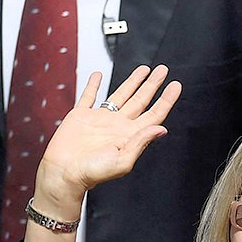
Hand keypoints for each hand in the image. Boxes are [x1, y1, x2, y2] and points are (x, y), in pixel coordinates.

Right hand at [34, 65, 181, 208]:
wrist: (65, 172)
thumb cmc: (93, 172)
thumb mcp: (123, 160)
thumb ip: (141, 141)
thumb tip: (162, 129)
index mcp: (131, 135)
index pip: (154, 114)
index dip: (166, 100)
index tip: (176, 85)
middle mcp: (119, 125)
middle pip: (141, 100)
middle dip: (153, 85)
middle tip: (163, 71)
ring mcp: (101, 119)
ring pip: (121, 95)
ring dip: (132, 81)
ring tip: (144, 69)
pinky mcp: (81, 115)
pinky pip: (89, 96)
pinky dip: (94, 85)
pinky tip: (99, 76)